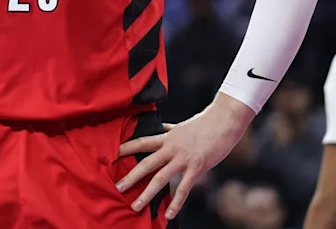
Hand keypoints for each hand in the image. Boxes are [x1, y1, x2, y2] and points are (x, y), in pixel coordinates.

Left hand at [116, 94, 253, 219]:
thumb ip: (169, 130)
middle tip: (117, 187)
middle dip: (131, 176)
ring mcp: (183, 159)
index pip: (142, 142)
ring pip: (160, 178)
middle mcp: (172, 148)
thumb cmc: (204, 123)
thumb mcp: (182, 126)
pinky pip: (183, 189)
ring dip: (147, 193)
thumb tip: (160, 128)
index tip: (111, 154)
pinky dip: (175, 203)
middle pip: (146, 163)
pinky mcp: (197, 168)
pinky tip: (168, 214)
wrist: (224, 121)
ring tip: (135, 205)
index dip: (126, 148)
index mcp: (167, 138)